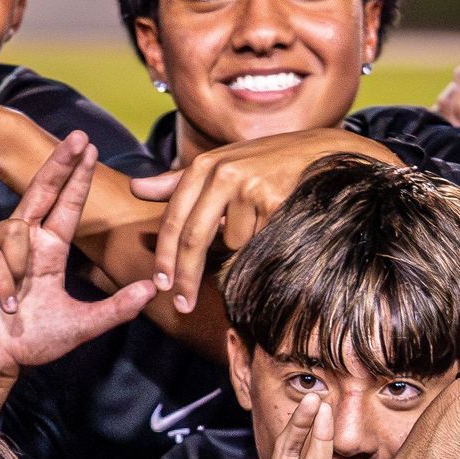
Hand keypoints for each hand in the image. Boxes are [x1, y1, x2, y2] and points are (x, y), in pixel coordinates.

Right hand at [0, 134, 155, 389]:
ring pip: (14, 229)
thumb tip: (152, 290)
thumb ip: (115, 309)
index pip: (66, 206)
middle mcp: (22, 241)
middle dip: (59, 163)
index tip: (89, 147)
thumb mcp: (78, 326)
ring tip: (15, 303)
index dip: (76, 177)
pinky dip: (0, 280)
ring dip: (18, 268)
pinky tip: (1, 303)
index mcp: (48, 251)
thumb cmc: (28, 345)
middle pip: (41, 189)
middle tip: (79, 136)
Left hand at [129, 127, 393, 310]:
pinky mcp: (274, 199)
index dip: (166, 257)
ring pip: (232, 244)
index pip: (175, 220)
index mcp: (205, 165)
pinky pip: (258, 242)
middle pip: (194, 238)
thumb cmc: (266, 164)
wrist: (323, 152)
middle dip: (186, 277)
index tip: (161, 286)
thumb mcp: (221, 167)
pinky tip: (278, 220)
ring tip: (262, 220)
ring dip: (244, 245)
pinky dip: (265, 240)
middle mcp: (224, 171)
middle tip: (181, 306)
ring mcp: (249, 185)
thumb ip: (178, 183)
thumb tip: (136, 189)